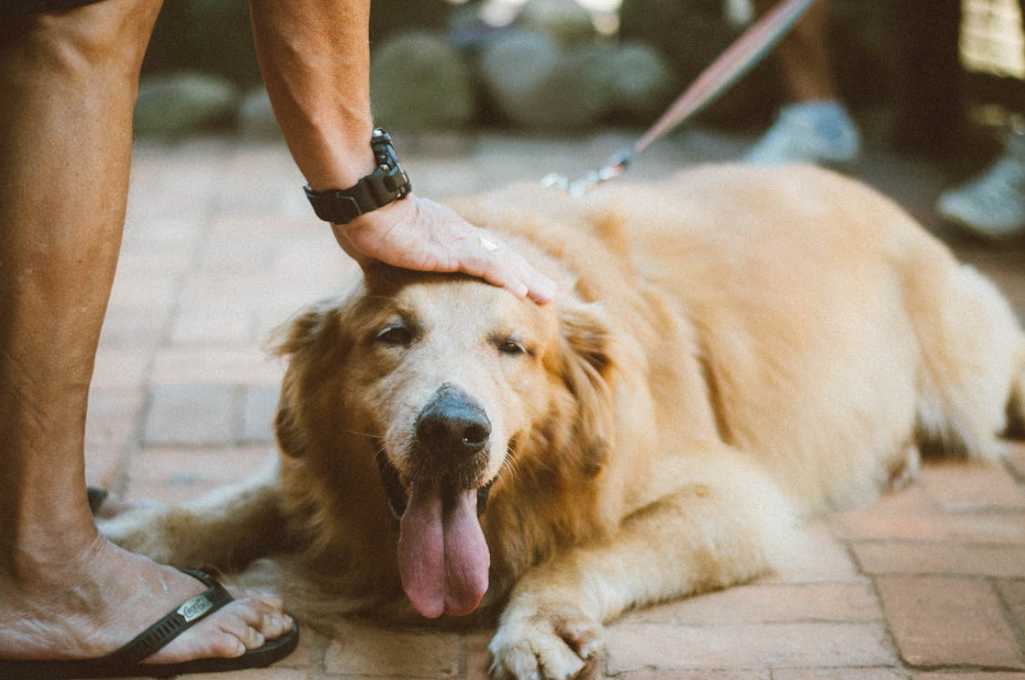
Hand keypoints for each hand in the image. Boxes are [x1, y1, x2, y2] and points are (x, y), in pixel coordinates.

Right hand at [330, 194, 555, 303]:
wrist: (362, 205)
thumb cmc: (365, 223)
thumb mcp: (384, 250)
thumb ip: (391, 261)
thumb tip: (377, 270)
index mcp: (446, 236)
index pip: (485, 255)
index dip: (507, 270)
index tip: (523, 284)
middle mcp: (458, 236)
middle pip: (502, 257)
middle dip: (527, 276)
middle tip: (549, 294)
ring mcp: (456, 241)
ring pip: (502, 262)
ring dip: (526, 280)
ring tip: (547, 297)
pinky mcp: (450, 249)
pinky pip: (484, 265)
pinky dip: (504, 277)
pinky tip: (521, 292)